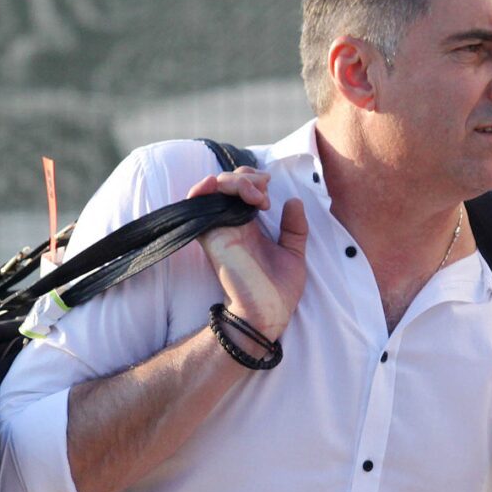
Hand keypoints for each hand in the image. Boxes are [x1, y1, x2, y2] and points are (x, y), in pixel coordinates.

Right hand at [189, 168, 308, 341]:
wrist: (268, 315)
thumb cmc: (279, 292)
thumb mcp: (295, 254)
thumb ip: (295, 228)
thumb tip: (294, 200)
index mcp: (251, 226)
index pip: (243, 189)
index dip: (255, 180)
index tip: (271, 190)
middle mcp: (233, 224)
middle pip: (227, 183)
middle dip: (246, 176)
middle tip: (264, 192)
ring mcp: (220, 229)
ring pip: (213, 188)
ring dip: (234, 181)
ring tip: (255, 194)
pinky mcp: (212, 236)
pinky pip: (196, 206)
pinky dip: (204, 190)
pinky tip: (229, 191)